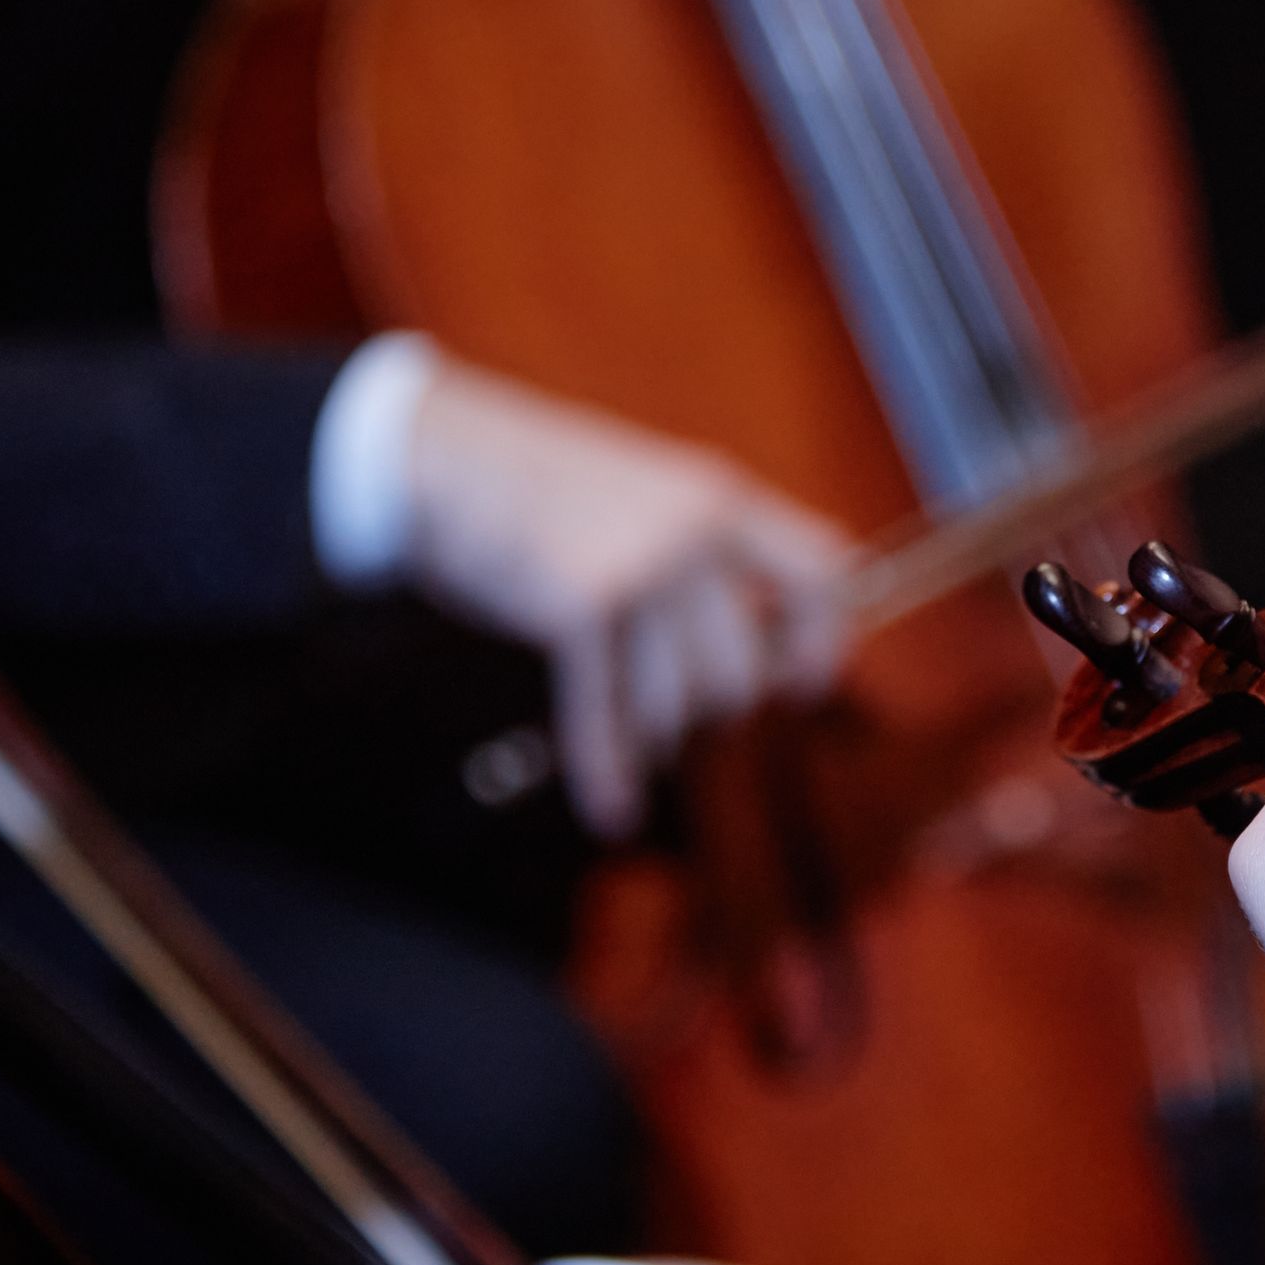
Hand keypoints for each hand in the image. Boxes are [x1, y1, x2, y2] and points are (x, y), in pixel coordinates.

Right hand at [402, 361, 850, 839]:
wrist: (441, 455)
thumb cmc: (539, 481)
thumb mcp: (647, 493)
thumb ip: (705, 553)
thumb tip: (757, 641)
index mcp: (721, 495)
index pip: (824, 574)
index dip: (820, 643)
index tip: (802, 684)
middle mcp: (693, 531)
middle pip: (743, 670)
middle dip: (713, 712)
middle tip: (679, 719)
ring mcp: (639, 568)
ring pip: (678, 704)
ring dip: (653, 740)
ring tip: (633, 747)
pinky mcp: (579, 607)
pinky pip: (607, 717)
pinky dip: (606, 772)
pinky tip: (611, 810)